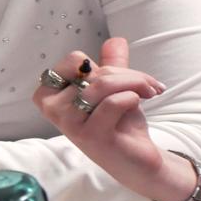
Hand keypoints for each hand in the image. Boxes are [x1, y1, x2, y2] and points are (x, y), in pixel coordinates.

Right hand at [33, 37, 196, 200]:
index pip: (73, 59)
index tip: (119, 75)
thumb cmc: (119, 124)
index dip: (99, 64)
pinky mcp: (91, 137)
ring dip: (135, 83)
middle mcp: (53, 109)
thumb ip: (110, 64)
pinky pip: (113, 102)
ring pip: (102, 84)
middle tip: (148, 85)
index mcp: (50, 94)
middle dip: (126, 74)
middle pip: (92, 71)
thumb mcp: (114, 90)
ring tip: (150, 91)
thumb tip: (116, 40)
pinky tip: (137, 105)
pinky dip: (132, 98)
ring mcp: (70, 125)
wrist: (138, 161)